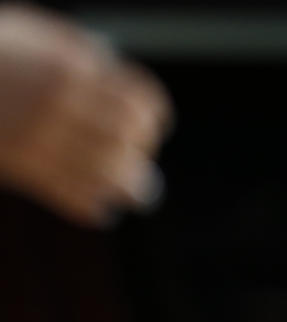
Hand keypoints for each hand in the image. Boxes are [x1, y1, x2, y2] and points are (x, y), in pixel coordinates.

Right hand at [0, 4, 171, 226]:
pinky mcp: (20, 168)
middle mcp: (59, 104)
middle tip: (141, 161)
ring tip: (135, 192)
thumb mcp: (33, 34)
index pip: (139, 102)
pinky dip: (92, 206)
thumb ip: (78, 51)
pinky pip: (71, 196)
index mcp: (70, 68)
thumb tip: (115, 71)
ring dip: (127, 186)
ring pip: (107, 173)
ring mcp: (38, 138)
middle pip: (128, 141)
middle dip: (141, 154)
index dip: (152, 120)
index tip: (150, 129)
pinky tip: (102, 209)